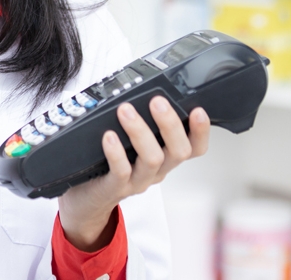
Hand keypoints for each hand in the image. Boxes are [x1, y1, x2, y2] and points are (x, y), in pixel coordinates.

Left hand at [57, 97, 209, 250]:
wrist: (89, 199)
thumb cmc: (110, 164)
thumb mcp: (133, 143)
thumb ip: (143, 123)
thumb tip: (142, 91)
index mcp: (166, 157)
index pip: (195, 148)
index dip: (201, 132)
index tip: (198, 110)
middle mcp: (157, 171)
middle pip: (178, 151)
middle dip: (170, 124)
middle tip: (157, 101)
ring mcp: (138, 181)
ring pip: (152, 159)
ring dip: (140, 132)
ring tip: (126, 111)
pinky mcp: (115, 188)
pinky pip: (121, 171)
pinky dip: (116, 152)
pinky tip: (109, 136)